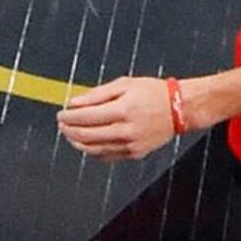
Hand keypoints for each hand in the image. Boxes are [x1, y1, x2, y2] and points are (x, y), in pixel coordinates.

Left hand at [58, 77, 185, 160]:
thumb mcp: (125, 84)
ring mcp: (131, 145)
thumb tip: (74, 102)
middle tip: (61, 124)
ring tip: (70, 135)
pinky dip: (93, 151)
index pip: (86, 117)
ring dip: (78, 143)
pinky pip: (108, 156)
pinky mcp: (135, 154)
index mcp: (122, 110)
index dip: (69, 117)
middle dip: (70, 130)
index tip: (60, 114)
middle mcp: (126, 130)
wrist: (180, 109)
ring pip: (95, 150)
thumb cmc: (153, 92)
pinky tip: (87, 144)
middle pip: (87, 135)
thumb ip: (97, 94)